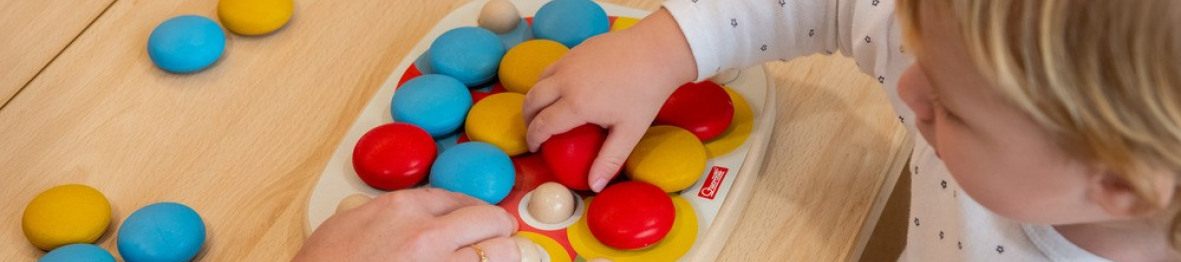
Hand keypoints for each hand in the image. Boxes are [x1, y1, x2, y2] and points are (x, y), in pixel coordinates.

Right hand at [295, 188, 519, 261]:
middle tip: (505, 237)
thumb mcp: (352, 224)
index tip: (481, 218)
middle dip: (500, 228)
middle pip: (489, 219)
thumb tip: (416, 218)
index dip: (475, 210)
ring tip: (510, 255)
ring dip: (508, 253)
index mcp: (401, 209)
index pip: (457, 198)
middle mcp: (426, 235)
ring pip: (501, 251)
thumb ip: (390, 216)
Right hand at [523, 9, 697, 191]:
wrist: (658, 51)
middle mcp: (565, 81)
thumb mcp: (630, 131)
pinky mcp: (576, 49)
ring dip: (534, 98)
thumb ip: (610, 160)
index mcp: (576, 104)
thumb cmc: (646, 92)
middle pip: (532, 101)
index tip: (534, 148)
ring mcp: (569, 62)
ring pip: (538, 81)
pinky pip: (551, 67)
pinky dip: (546, 81)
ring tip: (542, 111)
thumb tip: (594, 186)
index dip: (533, 139)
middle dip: (527, 118)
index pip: (542, 125)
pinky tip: (559, 90)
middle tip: (533, 131)